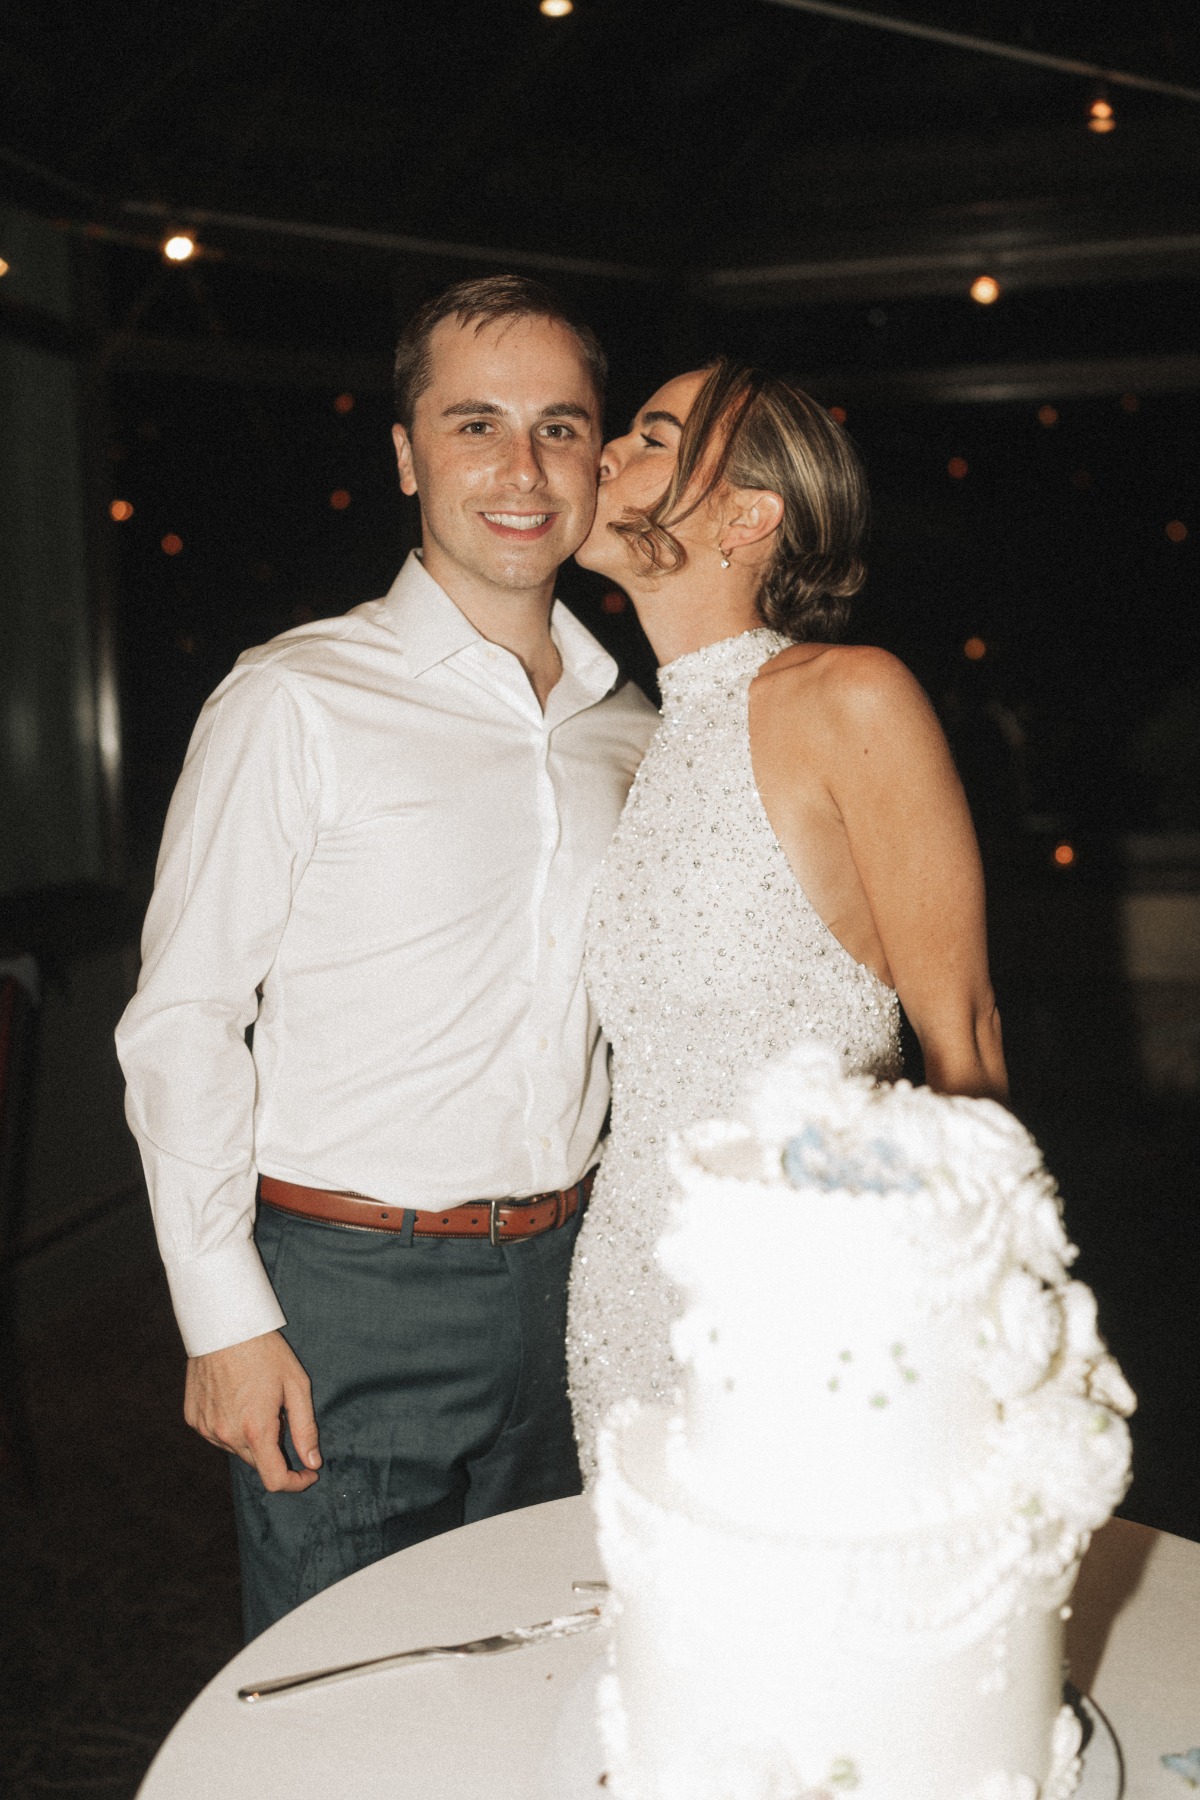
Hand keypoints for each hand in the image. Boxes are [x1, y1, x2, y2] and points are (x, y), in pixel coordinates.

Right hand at [185, 1329, 321, 1492]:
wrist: (223, 1326)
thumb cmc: (264, 1351)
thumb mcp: (296, 1385)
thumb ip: (305, 1428)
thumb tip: (313, 1462)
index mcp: (256, 1430)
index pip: (275, 1479)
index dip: (296, 1483)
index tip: (308, 1474)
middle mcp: (227, 1435)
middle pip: (257, 1463)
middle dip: (274, 1450)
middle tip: (282, 1414)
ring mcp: (206, 1428)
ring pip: (236, 1449)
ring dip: (251, 1437)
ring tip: (257, 1400)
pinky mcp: (193, 1419)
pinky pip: (217, 1434)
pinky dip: (231, 1426)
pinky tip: (237, 1399)